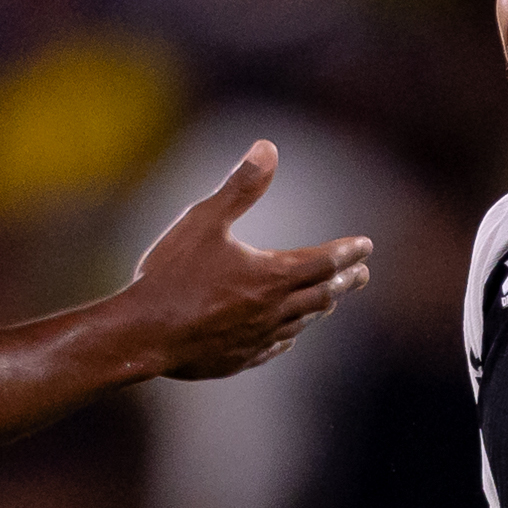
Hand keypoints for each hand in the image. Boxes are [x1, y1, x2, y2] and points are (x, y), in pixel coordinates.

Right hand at [118, 142, 371, 380]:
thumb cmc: (170, 276)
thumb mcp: (203, 220)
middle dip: (345, 281)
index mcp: (270, 276)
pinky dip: (289, 336)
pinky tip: (288, 337)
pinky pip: (274, 347)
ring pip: (301, 323)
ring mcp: (256, 339)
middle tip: (362, 274)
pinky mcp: (238, 360)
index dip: (347, 252)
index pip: (323, 261)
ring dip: (320, 308)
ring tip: (330, 301)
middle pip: (321, 295)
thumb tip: (268, 147)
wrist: (141, 335)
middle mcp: (272, 310)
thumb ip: (239, 186)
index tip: (366, 245)